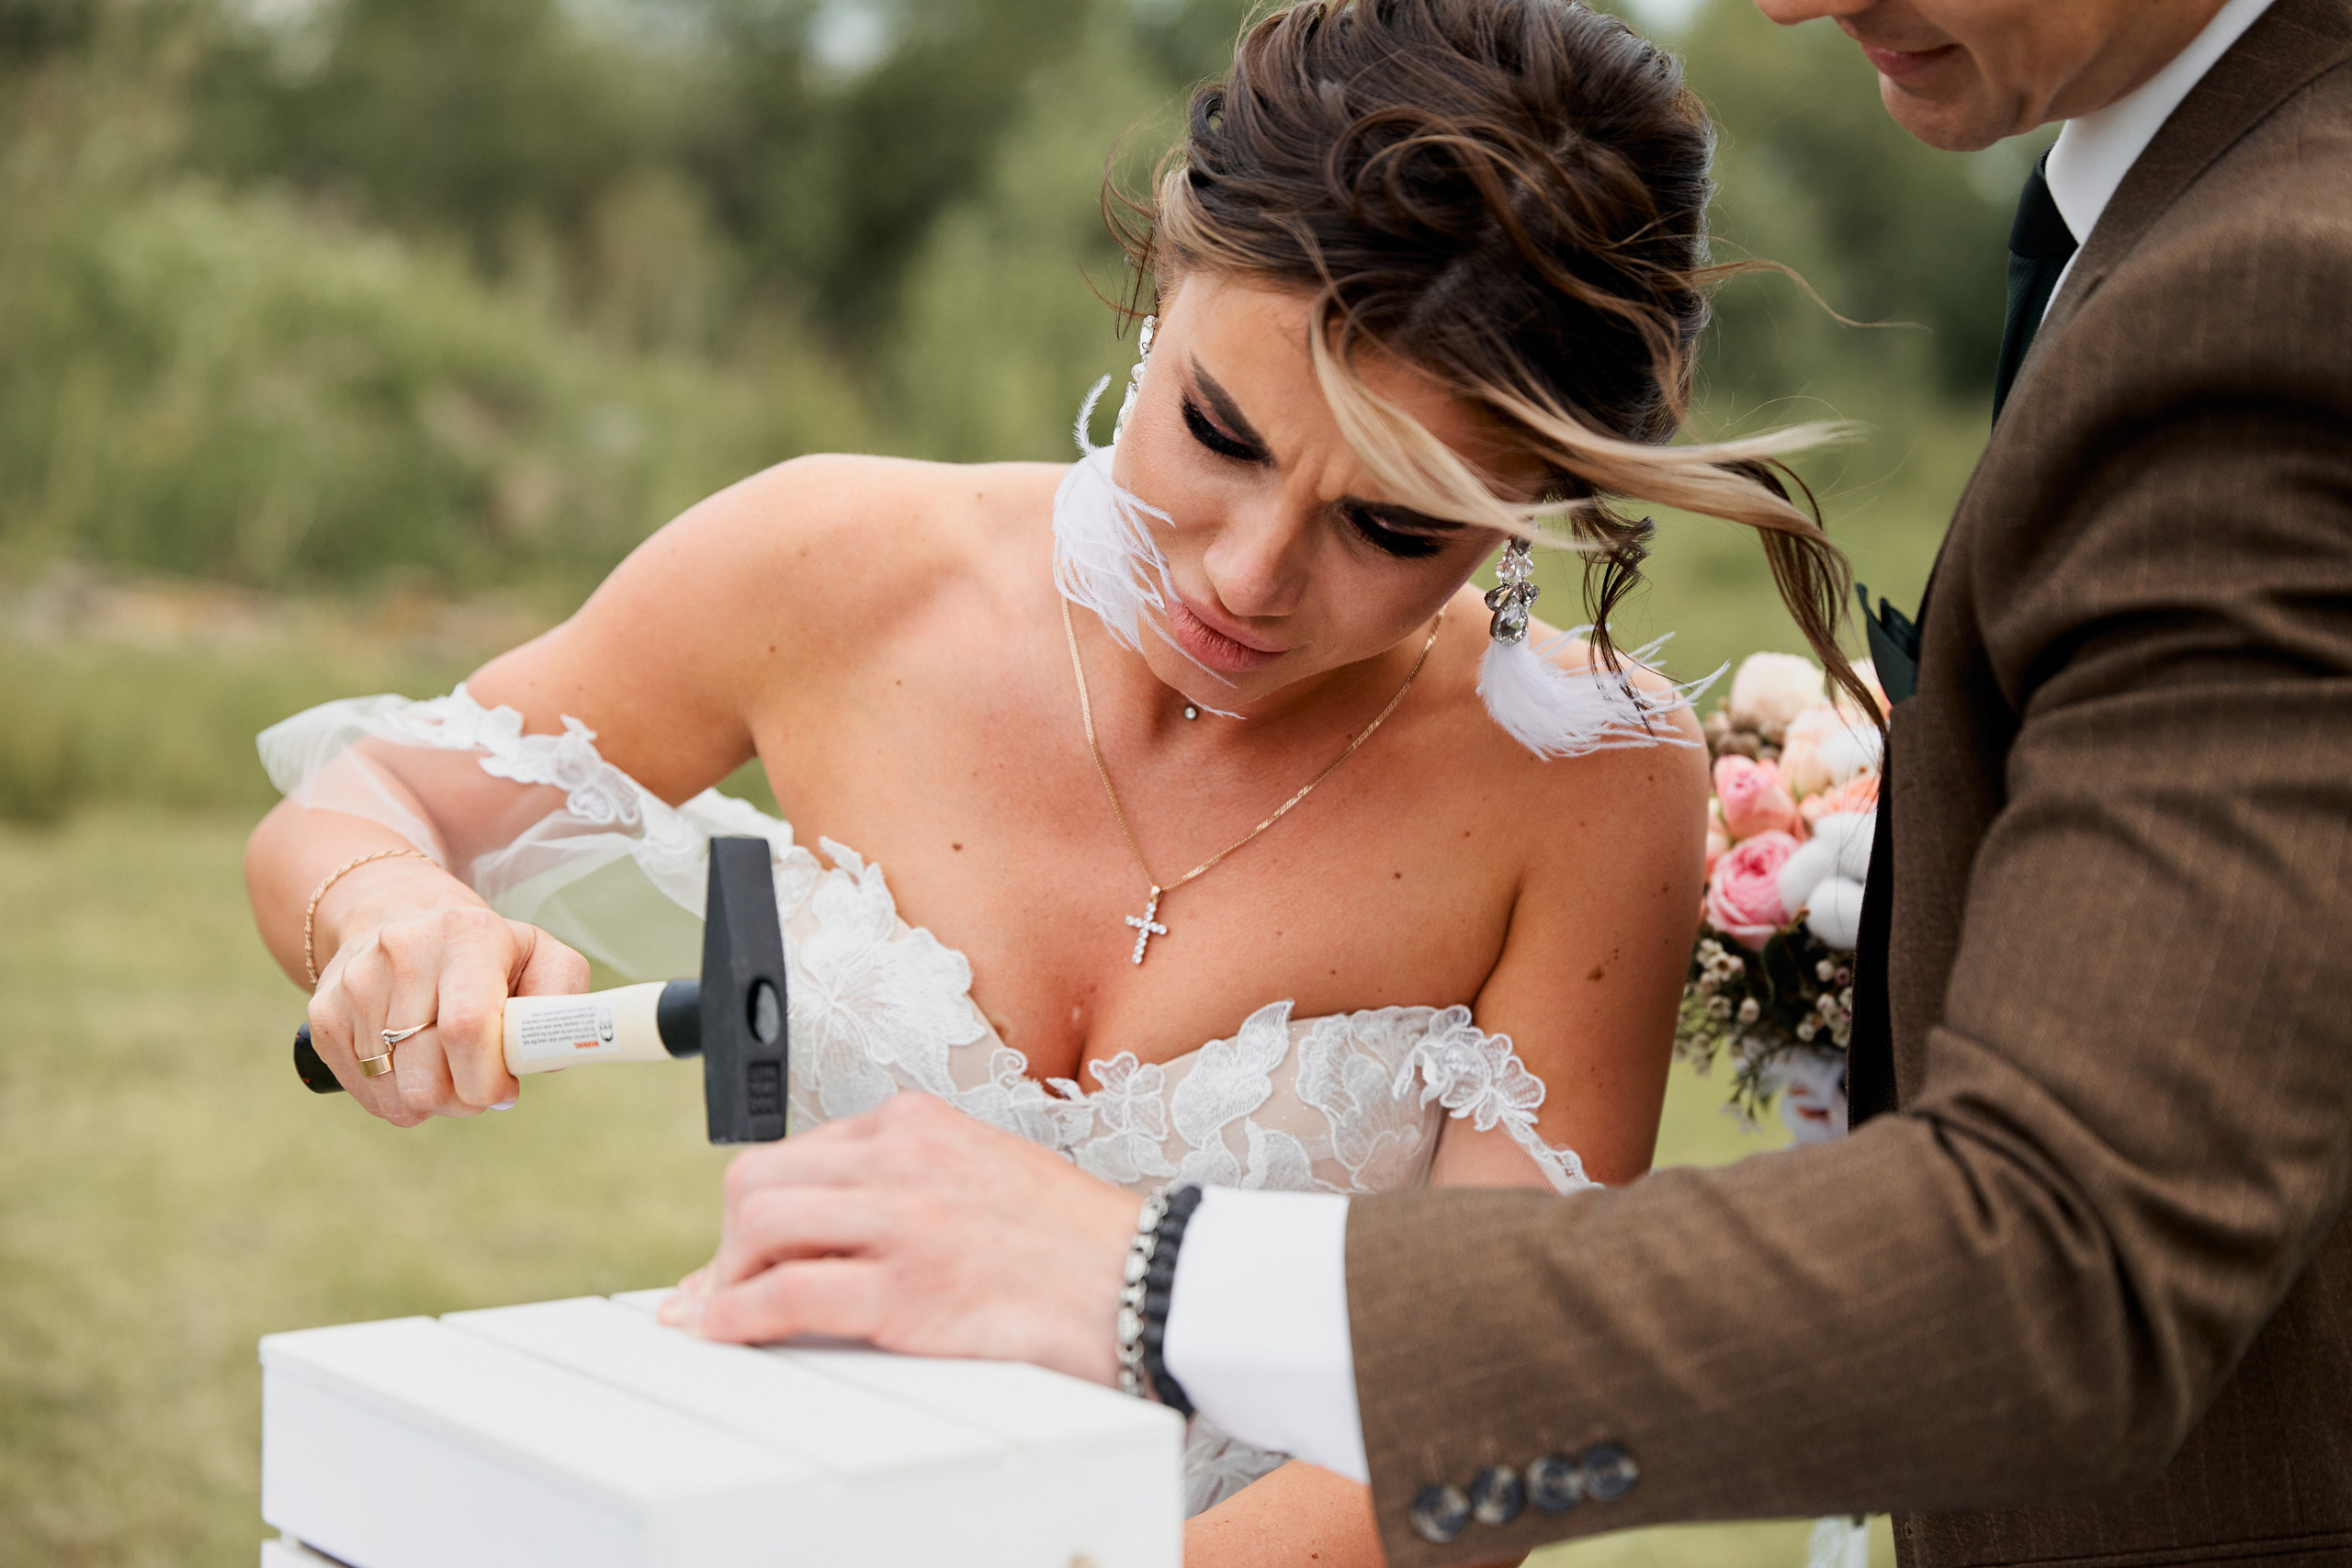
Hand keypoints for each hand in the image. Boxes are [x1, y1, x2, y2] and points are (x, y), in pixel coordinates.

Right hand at [309, 901, 587, 1125]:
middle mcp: (402, 951)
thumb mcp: (542, 957)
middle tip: (479, 1089)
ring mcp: (355, 983)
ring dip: (431, 1102)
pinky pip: (367, 1093)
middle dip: (462, 1100)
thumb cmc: (489, 953)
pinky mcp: (323, 1014)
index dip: (487, 1079)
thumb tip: (542, 1057)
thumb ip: (562, 1003)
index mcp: (465, 933)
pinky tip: (414, 1068)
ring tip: (449, 1072)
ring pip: (394, 1092)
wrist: (402, 917)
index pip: (467, 1028)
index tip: (506, 1090)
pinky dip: (398, 1099)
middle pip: (425, 1074)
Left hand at [660, 1092, 1139, 1383]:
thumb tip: (849, 1220)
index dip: (763, 1208)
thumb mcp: (986, 1170)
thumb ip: (916, 1179)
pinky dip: (739, 1317)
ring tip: (730, 1314)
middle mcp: (901, 1157)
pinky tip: (728, 1331)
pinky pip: (784, 1295)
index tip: (752, 1248)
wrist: (1143, 1280)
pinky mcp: (903, 1287)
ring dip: (727, 1278)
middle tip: (734, 1285)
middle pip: (759, 1181)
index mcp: (919, 1123)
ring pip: (757, 1227)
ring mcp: (900, 1220)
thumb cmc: (1076, 1242)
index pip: (800, 1151)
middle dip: (733, 1239)